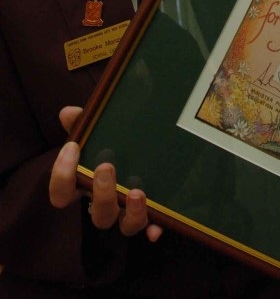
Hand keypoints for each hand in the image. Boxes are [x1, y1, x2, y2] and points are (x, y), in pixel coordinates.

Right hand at [49, 106, 161, 241]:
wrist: (141, 146)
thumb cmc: (110, 144)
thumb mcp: (97, 131)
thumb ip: (82, 123)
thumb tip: (69, 113)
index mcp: (86, 186)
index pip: (61, 193)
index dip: (62, 175)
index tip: (72, 147)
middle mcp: (105, 203)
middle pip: (97, 215)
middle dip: (101, 193)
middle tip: (106, 166)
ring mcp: (128, 212)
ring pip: (125, 225)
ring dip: (131, 213)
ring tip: (136, 192)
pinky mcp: (150, 213)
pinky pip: (151, 226)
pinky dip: (153, 227)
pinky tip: (157, 225)